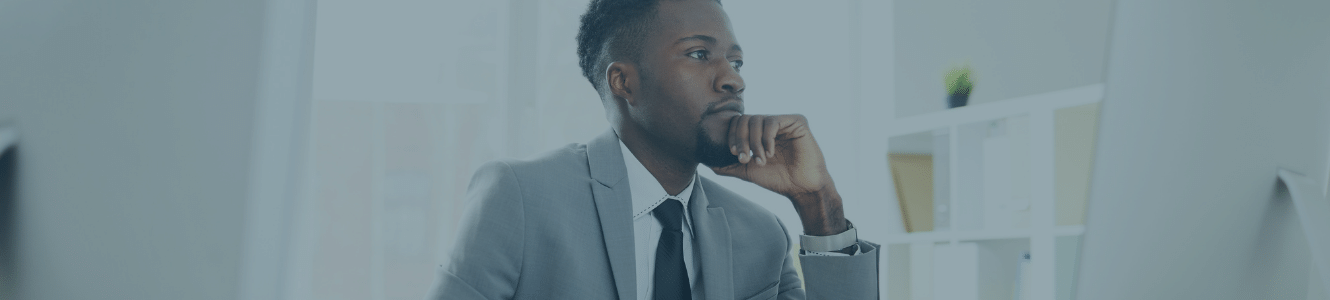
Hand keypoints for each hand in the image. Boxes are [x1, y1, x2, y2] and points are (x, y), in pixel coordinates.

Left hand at [709, 114, 846, 234]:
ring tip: (761, 160)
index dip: (733, 136)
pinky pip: (773, 122)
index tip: (735, 154)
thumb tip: (707, 161)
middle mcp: (771, 124)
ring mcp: (784, 121)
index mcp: (759, 132)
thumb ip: (728, 165)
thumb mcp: (747, 172)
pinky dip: (767, 139)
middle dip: (741, 139)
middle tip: (745, 158)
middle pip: (745, 119)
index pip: (738, 123)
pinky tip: (770, 153)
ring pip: (757, 120)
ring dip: (755, 143)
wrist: (802, 188)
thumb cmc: (778, 179)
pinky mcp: (797, 121)